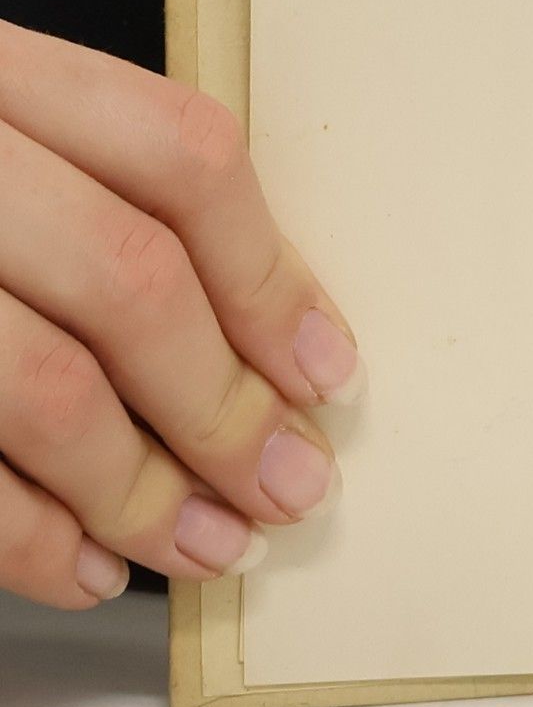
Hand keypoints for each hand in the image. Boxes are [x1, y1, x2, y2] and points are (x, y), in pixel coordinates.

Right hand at [0, 23, 361, 606]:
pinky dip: (29, 538)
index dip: (270, 274)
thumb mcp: (2, 137)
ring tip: (210, 546)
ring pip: (43, 387)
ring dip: (143, 493)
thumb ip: (100, 201)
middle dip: (224, 407)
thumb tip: (271, 350)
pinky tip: (88, 569)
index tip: (326, 372)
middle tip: (288, 487)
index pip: (179, 154)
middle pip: (128, 278)